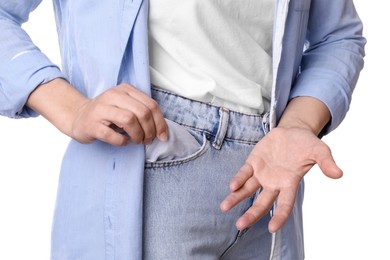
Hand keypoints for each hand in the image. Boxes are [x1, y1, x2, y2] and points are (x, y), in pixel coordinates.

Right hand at [71, 83, 167, 145]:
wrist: (79, 117)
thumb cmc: (107, 114)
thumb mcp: (126, 106)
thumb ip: (143, 112)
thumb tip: (162, 130)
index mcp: (125, 89)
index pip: (151, 105)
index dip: (160, 122)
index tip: (162, 135)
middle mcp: (112, 96)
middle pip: (142, 112)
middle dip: (150, 130)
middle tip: (148, 140)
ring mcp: (101, 109)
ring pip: (129, 120)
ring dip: (138, 135)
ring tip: (137, 141)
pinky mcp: (92, 124)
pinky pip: (112, 135)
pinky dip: (122, 141)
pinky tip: (124, 142)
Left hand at [220, 127, 341, 232]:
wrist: (292, 131)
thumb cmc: (307, 144)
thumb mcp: (320, 150)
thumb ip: (327, 162)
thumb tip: (339, 174)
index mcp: (290, 183)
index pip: (285, 204)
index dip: (280, 216)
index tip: (272, 228)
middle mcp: (274, 182)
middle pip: (262, 202)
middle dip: (251, 214)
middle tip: (240, 225)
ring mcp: (262, 173)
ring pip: (248, 189)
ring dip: (236, 198)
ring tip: (224, 207)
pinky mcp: (253, 162)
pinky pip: (244, 173)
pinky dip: (238, 179)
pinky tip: (232, 186)